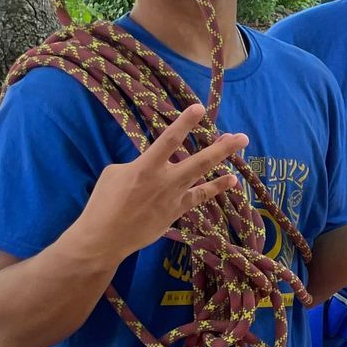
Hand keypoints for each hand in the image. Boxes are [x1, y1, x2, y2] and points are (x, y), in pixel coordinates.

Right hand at [78, 103, 245, 261]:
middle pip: (199, 161)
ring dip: (222, 161)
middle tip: (242, 136)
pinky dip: (216, 187)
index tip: (199, 108)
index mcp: (145, 167)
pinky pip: (200, 196)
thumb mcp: (114, 174)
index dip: (185, 123)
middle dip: (222, 148)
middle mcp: (164, 180)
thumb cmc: (103, 202)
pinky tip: (231, 180)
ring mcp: (173, 197)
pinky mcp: (176, 211)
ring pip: (203, 176)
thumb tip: (153, 164)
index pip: (168, 140)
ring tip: (240, 148)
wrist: (105, 237)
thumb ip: (138, 165)